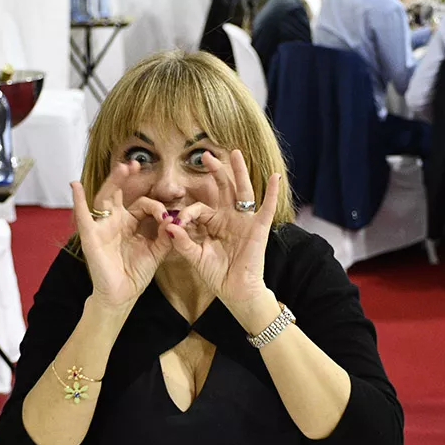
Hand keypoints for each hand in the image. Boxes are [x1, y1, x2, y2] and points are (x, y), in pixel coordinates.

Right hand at [72, 161, 172, 310]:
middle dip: (127, 178)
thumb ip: (166, 235)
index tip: (168, 215)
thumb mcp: (156, 252)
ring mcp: (102, 227)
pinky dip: (77, 201)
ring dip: (113, 182)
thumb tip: (174, 218)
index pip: (143, 205)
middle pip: (120, 193)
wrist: (121, 295)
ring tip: (122, 168)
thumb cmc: (135, 273)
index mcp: (130, 223)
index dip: (156, 207)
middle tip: (136, 164)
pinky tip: (74, 185)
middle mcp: (115, 221)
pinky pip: (83, 216)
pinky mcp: (91, 237)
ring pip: (105, 198)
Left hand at [165, 150, 281, 311]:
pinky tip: (275, 177)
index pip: (199, 208)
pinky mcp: (259, 228)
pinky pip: (267, 208)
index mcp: (213, 223)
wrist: (236, 291)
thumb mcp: (196, 257)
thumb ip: (183, 242)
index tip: (177, 221)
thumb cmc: (217, 275)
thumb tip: (170, 226)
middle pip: (223, 189)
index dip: (187, 212)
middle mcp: (229, 218)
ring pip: (242, 191)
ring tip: (236, 153)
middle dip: (215, 171)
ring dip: (239, 172)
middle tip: (205, 155)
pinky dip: (272, 192)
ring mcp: (245, 221)